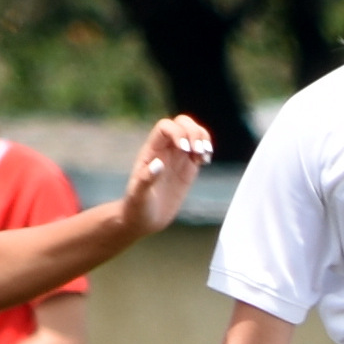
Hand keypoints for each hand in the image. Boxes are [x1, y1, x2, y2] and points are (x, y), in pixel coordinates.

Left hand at [118, 115, 212, 235]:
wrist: (143, 220)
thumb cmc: (136, 208)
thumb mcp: (138, 196)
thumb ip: (145, 179)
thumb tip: (159, 164)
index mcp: (151, 151)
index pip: (165, 127)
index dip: (178, 132)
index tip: (185, 149)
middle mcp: (164, 150)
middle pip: (182, 123)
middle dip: (194, 132)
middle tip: (198, 152)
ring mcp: (177, 158)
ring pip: (193, 133)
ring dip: (203, 139)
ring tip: (204, 156)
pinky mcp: (188, 168)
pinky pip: (200, 149)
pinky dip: (207, 149)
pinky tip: (205, 161)